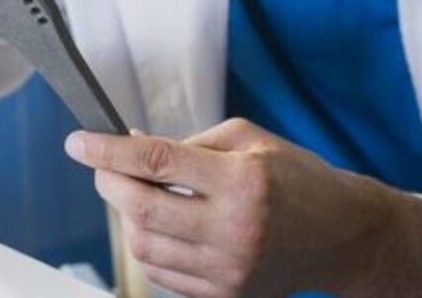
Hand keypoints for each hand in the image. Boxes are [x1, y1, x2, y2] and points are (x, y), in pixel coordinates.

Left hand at [65, 119, 421, 296]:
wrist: (344, 235)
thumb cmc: (295, 178)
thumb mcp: (247, 140)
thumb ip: (185, 141)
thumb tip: (130, 144)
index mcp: (242, 180)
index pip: (157, 162)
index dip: (108, 151)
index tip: (77, 142)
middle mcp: (236, 228)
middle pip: (141, 207)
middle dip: (109, 182)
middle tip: (103, 167)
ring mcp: (230, 268)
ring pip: (144, 245)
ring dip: (128, 216)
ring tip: (141, 195)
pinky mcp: (227, 295)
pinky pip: (161, 273)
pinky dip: (150, 246)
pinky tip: (164, 226)